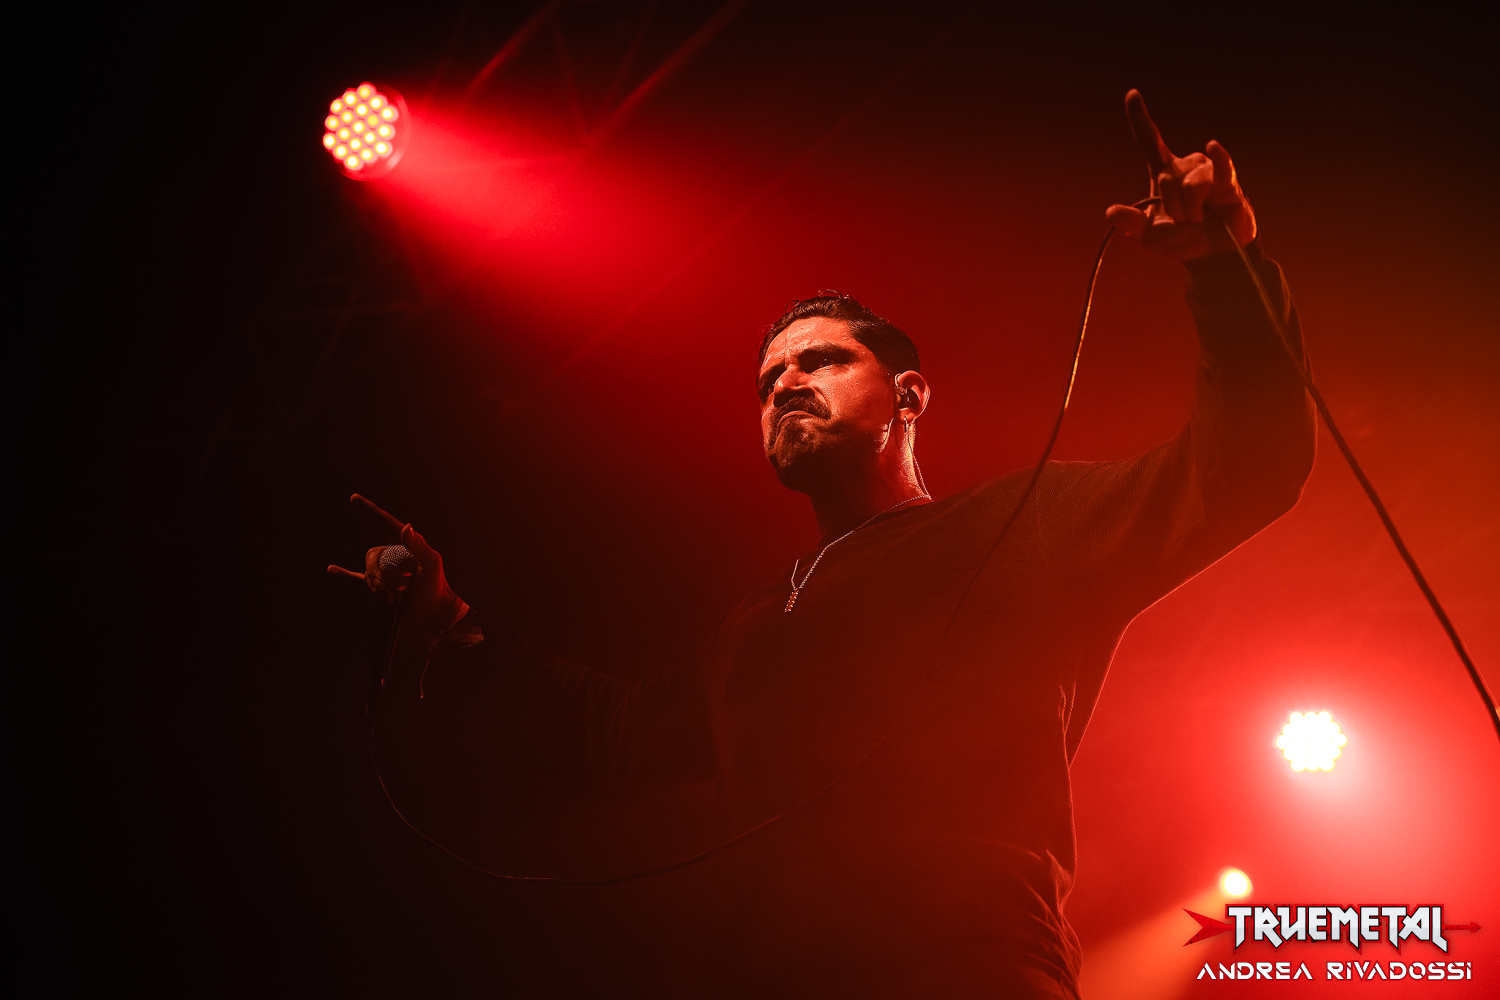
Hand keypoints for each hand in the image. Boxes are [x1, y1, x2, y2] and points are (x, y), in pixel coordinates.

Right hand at [327, 494, 468, 639]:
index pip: (386, 524)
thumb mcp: (432, 565)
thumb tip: (406, 526)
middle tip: (392, 590)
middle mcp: (394, 555)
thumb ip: (419, 546)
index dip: (370, 511)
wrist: (433, 617)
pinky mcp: (380, 588)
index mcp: (407, 546)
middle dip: (378, 572)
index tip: (354, 498)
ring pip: (368, 571)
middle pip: (372, 554)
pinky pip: (358, 580)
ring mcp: (386, 572)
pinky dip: (344, 575)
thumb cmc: (437, 589)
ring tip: (391, 599)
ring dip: (376, 585)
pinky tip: (332, 569)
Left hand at [1105, 89, 1255, 261]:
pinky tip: (1213, 146)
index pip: (1150, 140)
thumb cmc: (1180, 239)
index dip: (1140, 117)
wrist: (1210, 255)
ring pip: (1189, 182)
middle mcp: (1184, 166)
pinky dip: (1218, 158)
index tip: (1132, 94)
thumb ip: (1131, 224)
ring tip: (1197, 219)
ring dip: (1189, 207)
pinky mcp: (1228, 181)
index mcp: (1163, 172)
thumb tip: (1111, 213)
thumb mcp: (1149, 235)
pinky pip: (1221, 166)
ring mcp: (1207, 171)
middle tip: (1181, 220)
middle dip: (1171, 205)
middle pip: (1166, 176)